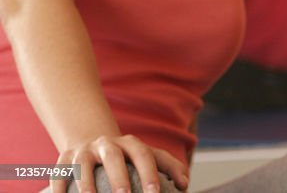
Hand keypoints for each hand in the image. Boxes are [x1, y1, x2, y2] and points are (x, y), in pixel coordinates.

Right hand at [52, 135, 188, 192]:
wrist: (92, 140)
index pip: (144, 155)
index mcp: (131, 143)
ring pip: (83, 165)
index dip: (150, 173)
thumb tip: (185, 185)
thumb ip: (169, 167)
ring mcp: (84, 150)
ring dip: (86, 185)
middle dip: (119, 177)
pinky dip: (59, 188)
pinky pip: (59, 174)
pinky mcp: (64, 158)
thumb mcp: (148, 155)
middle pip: (113, 157)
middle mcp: (107, 144)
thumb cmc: (127, 156)